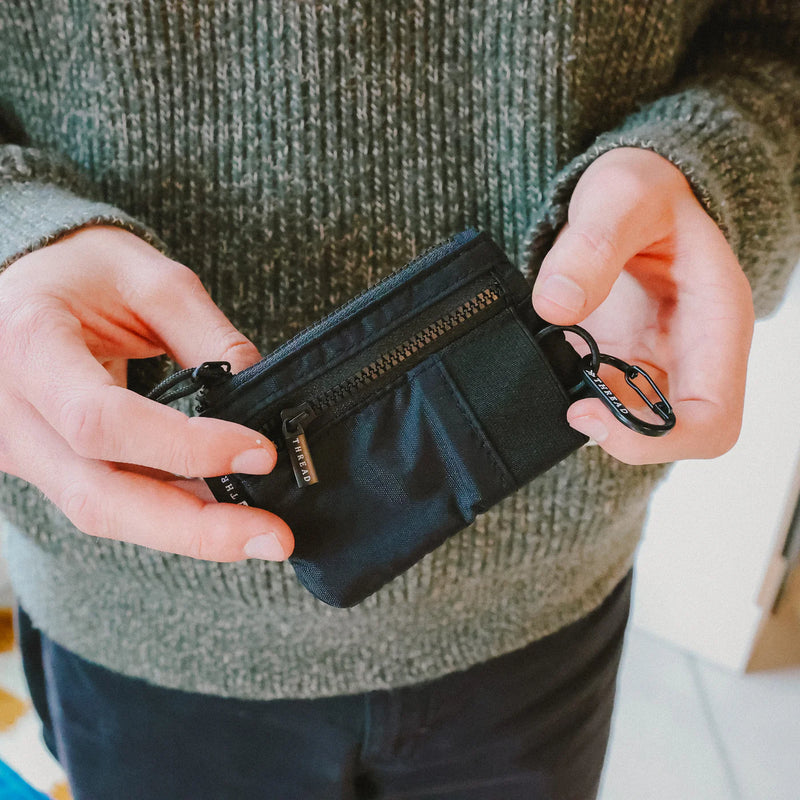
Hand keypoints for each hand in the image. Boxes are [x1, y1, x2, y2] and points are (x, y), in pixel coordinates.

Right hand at [0, 226, 292, 560]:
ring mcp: (19, 450)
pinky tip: (220, 514)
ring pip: (104, 513)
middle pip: (99, 498)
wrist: (20, 286)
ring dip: (188, 532)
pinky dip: (168, 513)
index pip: (104, 421)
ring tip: (260, 535)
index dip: (185, 447)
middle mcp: (11, 414)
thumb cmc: (79, 270)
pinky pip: (107, 502)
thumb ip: (206, 334)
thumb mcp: (149, 278)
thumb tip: (261, 392)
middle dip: (195, 527)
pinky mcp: (43, 466)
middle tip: (274, 538)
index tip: (260, 452)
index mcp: (29, 347)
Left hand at [532, 148, 754, 463]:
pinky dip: (573, 392)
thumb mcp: (620, 196)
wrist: (629, 192)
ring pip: (634, 423)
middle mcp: (692, 354)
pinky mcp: (623, 360)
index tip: (589, 412)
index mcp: (715, 324)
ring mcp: (656, 361)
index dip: (657, 439)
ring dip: (592, 413)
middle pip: (673, 435)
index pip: (713, 420)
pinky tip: (552, 363)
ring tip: (558, 369)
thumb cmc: (644, 189)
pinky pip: (604, 398)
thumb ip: (592, 244)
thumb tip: (555, 305)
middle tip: (569, 404)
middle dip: (618, 432)